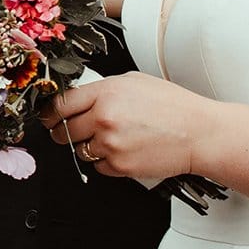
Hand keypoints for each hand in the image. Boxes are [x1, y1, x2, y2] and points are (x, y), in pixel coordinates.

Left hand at [41, 70, 217, 183]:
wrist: (199, 133)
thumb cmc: (173, 106)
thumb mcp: (134, 82)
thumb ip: (103, 89)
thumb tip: (79, 96)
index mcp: (105, 93)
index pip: (59, 104)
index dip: (49, 112)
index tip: (48, 117)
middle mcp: (104, 117)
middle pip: (63, 130)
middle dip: (65, 132)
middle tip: (73, 130)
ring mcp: (110, 143)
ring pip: (80, 150)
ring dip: (88, 146)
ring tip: (111, 139)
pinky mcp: (119, 165)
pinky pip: (98, 166)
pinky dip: (105, 161)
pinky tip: (123, 150)